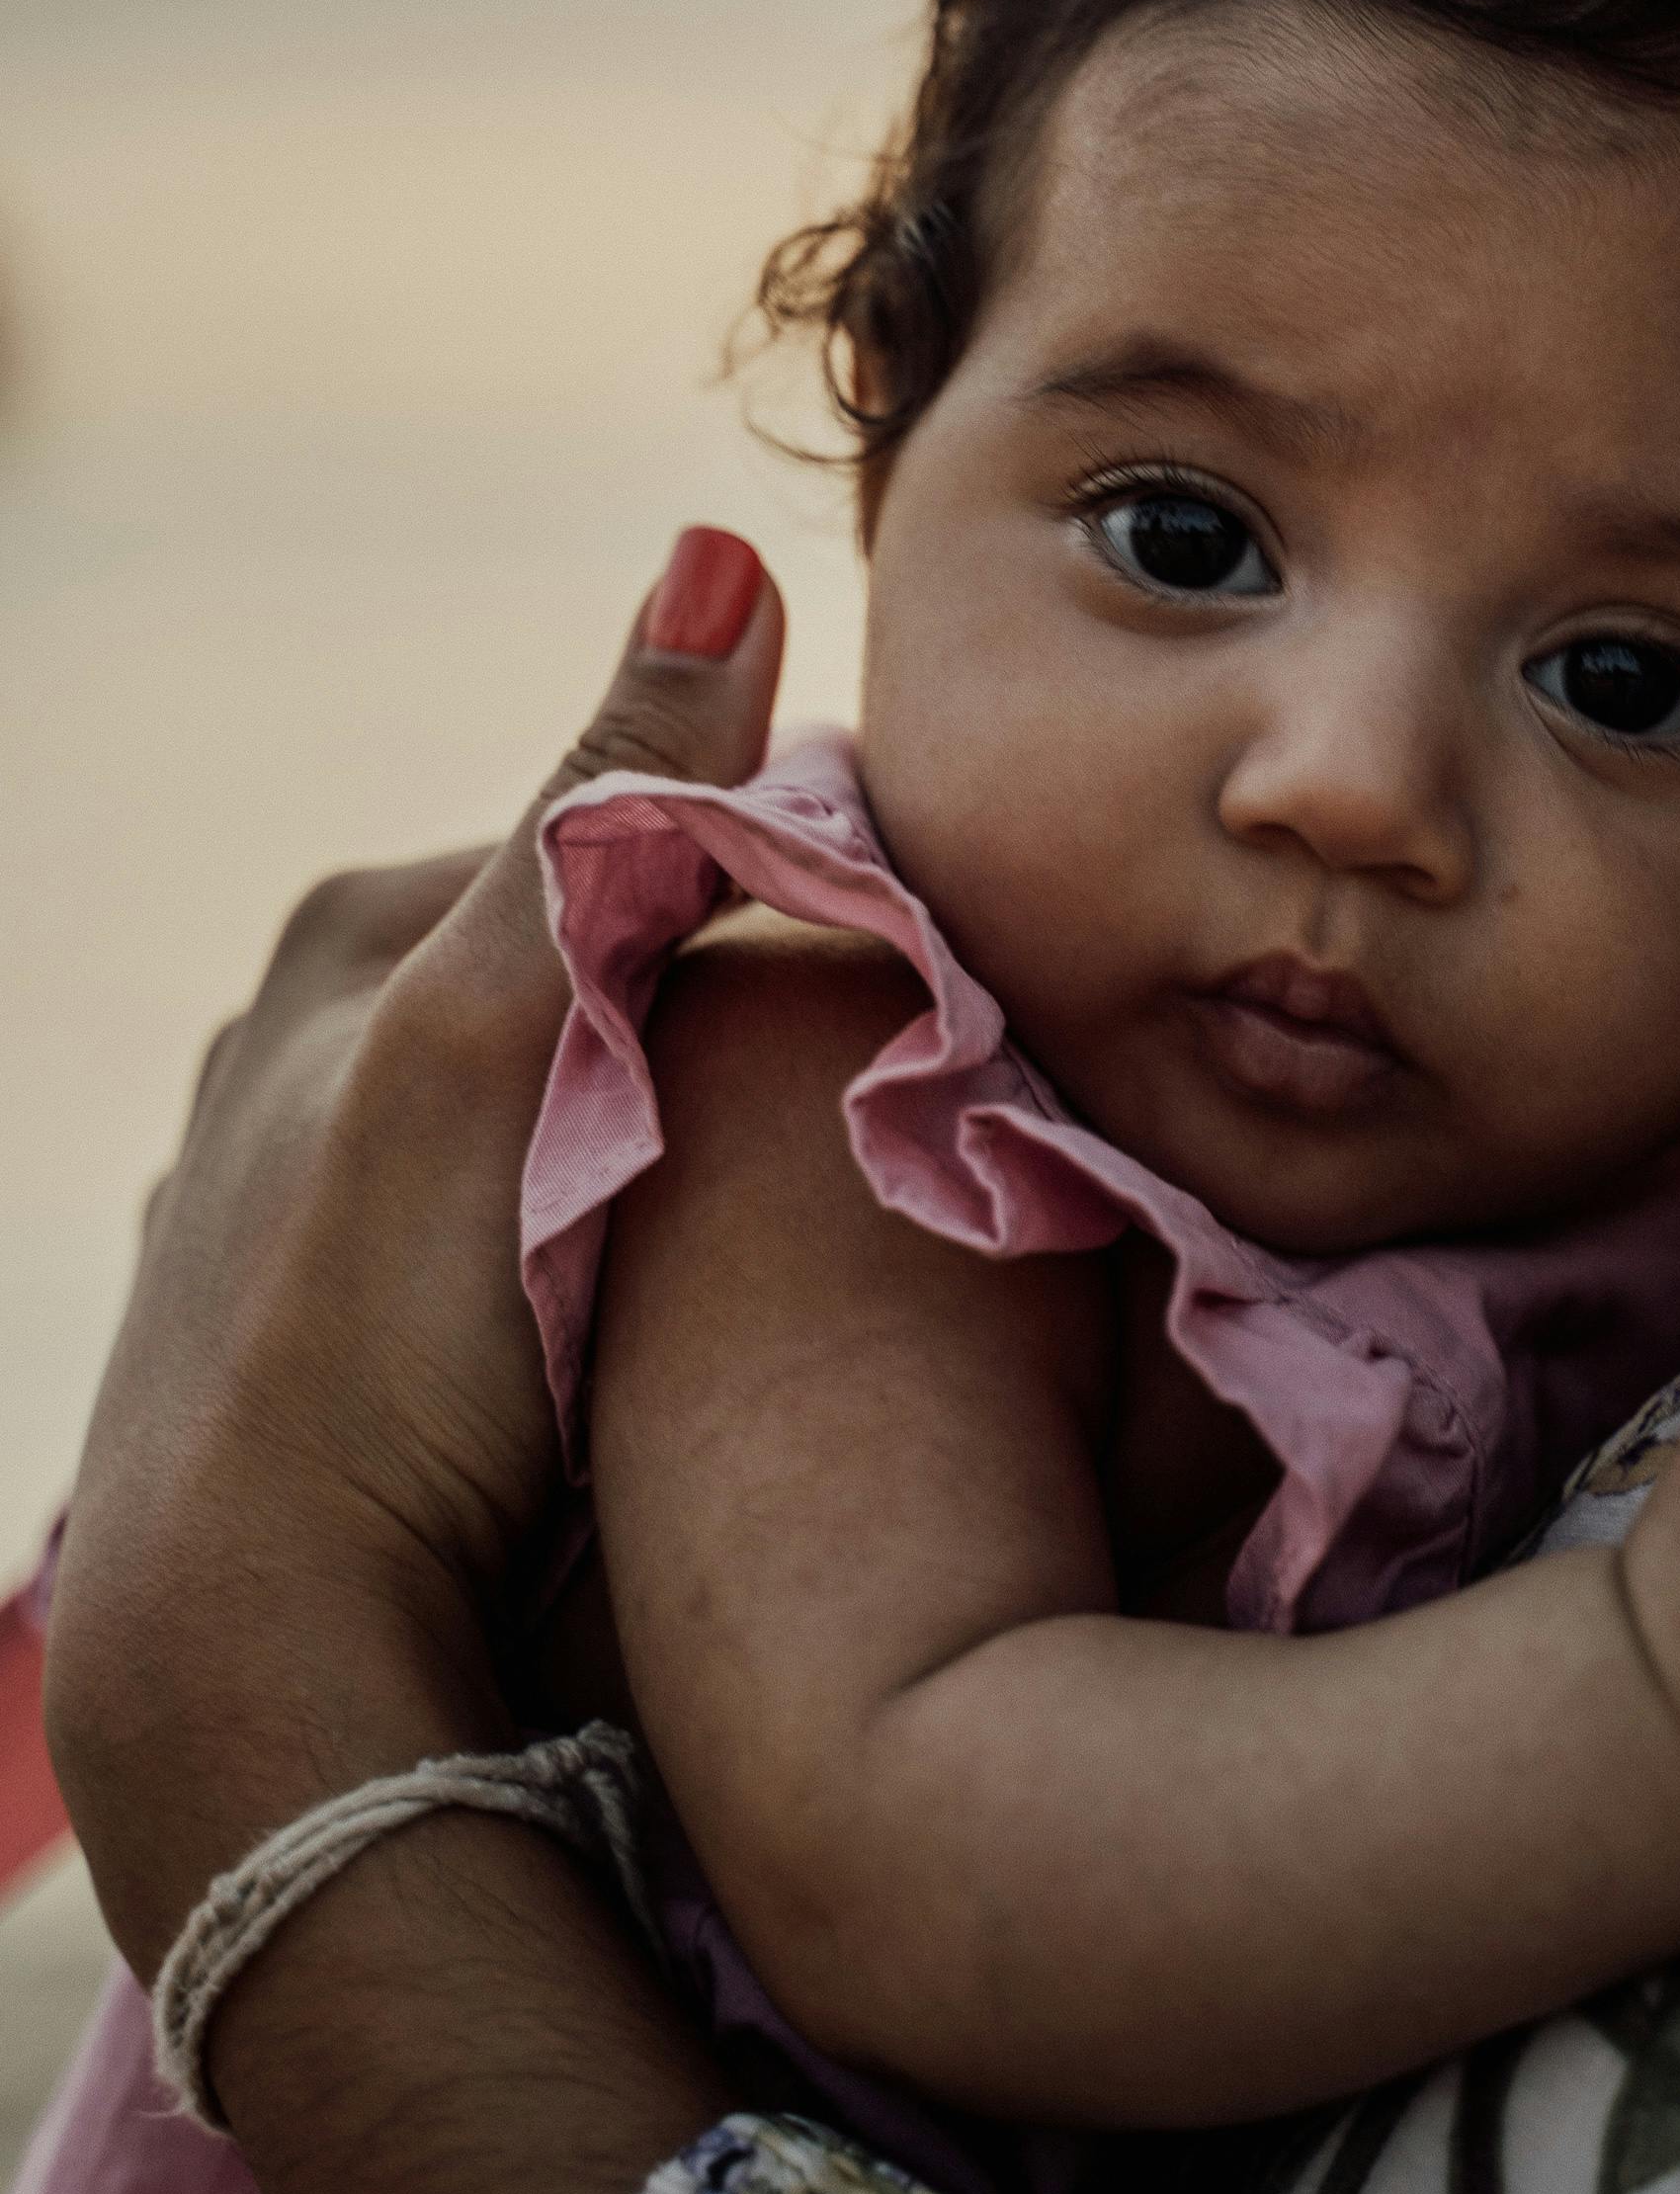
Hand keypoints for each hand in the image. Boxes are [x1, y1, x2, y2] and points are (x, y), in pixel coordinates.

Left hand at [44, 525, 783, 1980]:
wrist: (260, 1649)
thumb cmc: (382, 1325)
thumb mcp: (504, 1032)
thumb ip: (613, 807)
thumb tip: (714, 544)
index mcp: (346, 936)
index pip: (616, 849)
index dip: (770, 891)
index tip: (905, 974)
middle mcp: (296, 1040)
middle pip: (577, 978)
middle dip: (701, 1019)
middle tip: (838, 1123)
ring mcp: (293, 1191)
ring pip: (541, 1109)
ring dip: (643, 1142)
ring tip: (750, 1233)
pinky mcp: (307, 1327)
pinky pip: (489, 1230)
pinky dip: (570, 1244)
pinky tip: (619, 1319)